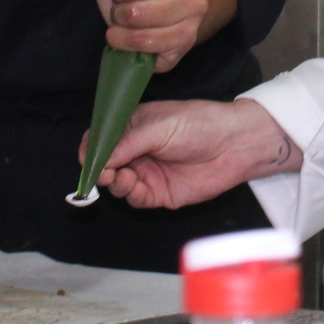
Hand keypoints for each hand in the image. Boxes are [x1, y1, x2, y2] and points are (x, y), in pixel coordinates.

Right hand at [93, 99, 300, 209]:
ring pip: (117, 183)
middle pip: (106, 163)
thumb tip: (99, 158)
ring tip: (115, 176)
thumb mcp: (160, 126)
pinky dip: (128, 193)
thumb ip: (128, 142)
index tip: (87, 156)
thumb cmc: (200, 124)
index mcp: (135, 126)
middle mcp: (137, 151)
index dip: (92, 147)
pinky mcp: (159, 194)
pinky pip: (136, 198)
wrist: (235, 144)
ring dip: (112, 181)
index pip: (102, 137)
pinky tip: (130, 184)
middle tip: (99, 170)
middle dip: (98, 168)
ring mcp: (148, 173)